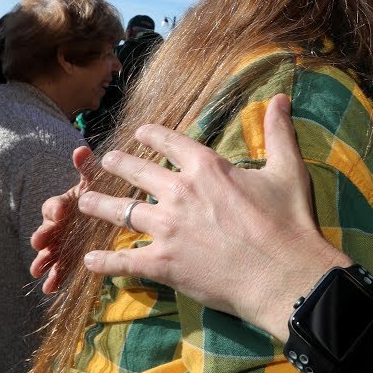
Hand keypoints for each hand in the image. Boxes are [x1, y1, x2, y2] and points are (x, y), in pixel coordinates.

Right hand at [29, 146, 92, 292]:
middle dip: (43, 236)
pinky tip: (49, 290)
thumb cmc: (94, 194)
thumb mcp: (93, 181)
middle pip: (46, 230)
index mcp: (62, 205)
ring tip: (37, 271)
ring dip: (43, 260)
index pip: (54, 206)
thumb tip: (81, 149)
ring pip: (49, 252)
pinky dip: (54, 279)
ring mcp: (60, 243)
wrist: (95, 215)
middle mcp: (56, 225)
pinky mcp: (66, 259)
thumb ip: (87, 168)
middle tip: (39, 242)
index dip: (55, 208)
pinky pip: (59, 269)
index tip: (59, 211)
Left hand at [77, 94, 349, 339]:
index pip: (170, 143)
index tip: (139, 133)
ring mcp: (168, 229)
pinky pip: (125, 261)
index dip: (152, 136)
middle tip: (103, 161)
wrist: (283, 275)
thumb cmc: (288, 222)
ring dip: (100, 204)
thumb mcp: (288, 170)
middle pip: (138, 173)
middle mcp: (180, 192)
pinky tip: (88, 261)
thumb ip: (279, 132)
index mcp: (206, 167)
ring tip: (83, 199)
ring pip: (123, 212)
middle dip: (118, 164)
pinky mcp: (164, 264)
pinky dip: (105, 263)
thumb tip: (281, 97)